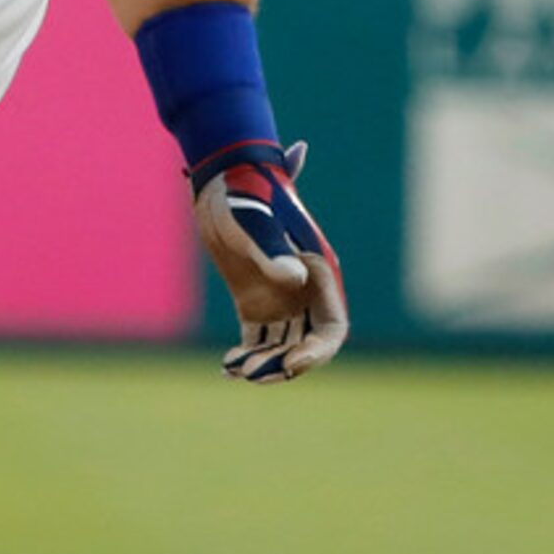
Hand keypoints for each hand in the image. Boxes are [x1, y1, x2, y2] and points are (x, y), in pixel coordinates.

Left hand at [191, 142, 346, 383]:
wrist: (222, 180)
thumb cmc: (246, 194)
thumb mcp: (256, 222)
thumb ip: (274, 251)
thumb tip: (293, 280)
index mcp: (318, 274)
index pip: (331, 329)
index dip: (316, 352)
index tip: (290, 365)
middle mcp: (304, 292)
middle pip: (306, 345)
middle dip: (284, 364)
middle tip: (251, 373)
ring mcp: (280, 299)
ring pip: (281, 347)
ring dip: (263, 364)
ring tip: (234, 369)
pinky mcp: (254, 301)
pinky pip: (257, 340)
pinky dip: (246, 356)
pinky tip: (226, 366)